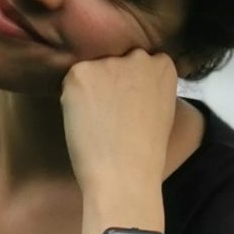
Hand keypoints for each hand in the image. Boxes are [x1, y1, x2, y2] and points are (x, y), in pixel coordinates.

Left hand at [59, 49, 178, 207]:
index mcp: (163, 65)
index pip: (140, 60)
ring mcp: (109, 63)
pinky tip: (84, 122)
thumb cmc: (144, 154)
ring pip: (91, 71)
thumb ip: (147, 87)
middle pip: (114, 60)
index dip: (129, 84)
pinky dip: (71, 100)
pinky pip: (71, 82)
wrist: (124, 176)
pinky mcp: (81, 73)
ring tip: (97, 123)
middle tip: (110, 115)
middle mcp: (138, 57)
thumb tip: (124, 80)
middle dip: (109, 80)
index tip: (129, 105)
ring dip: (89, 90)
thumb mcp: (161, 110)